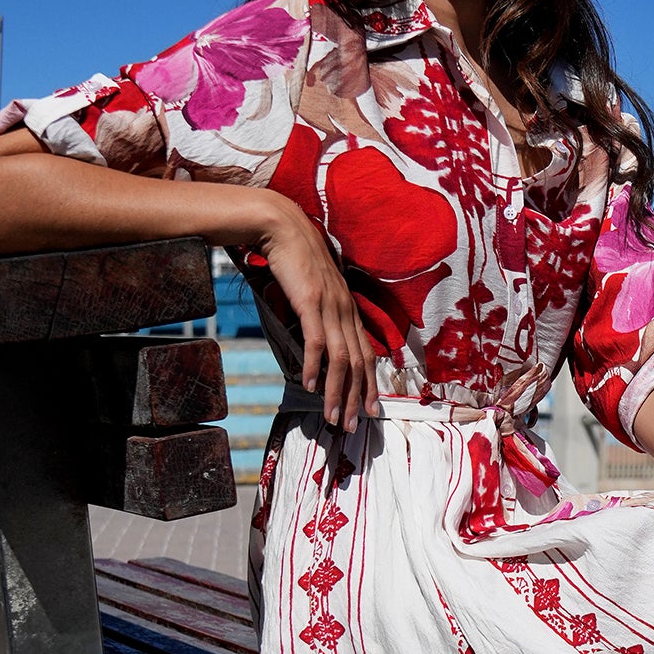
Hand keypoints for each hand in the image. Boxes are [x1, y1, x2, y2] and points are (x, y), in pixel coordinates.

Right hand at [257, 199, 379, 431]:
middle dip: (358, 399)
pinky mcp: (311, 302)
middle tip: (355, 427)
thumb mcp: (314, 291)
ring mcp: (330, 306)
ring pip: (341, 359)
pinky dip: (315, 367)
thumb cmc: (295, 258)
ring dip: (338, 393)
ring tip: (334, 418)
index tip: (371, 410)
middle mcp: (345, 310)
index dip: (371, 385)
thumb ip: (319, 315)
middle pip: (359, 363)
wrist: (282, 226)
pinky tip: (310, 386)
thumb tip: (314, 342)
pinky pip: (316, 341)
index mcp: (348, 309)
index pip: (367, 354)